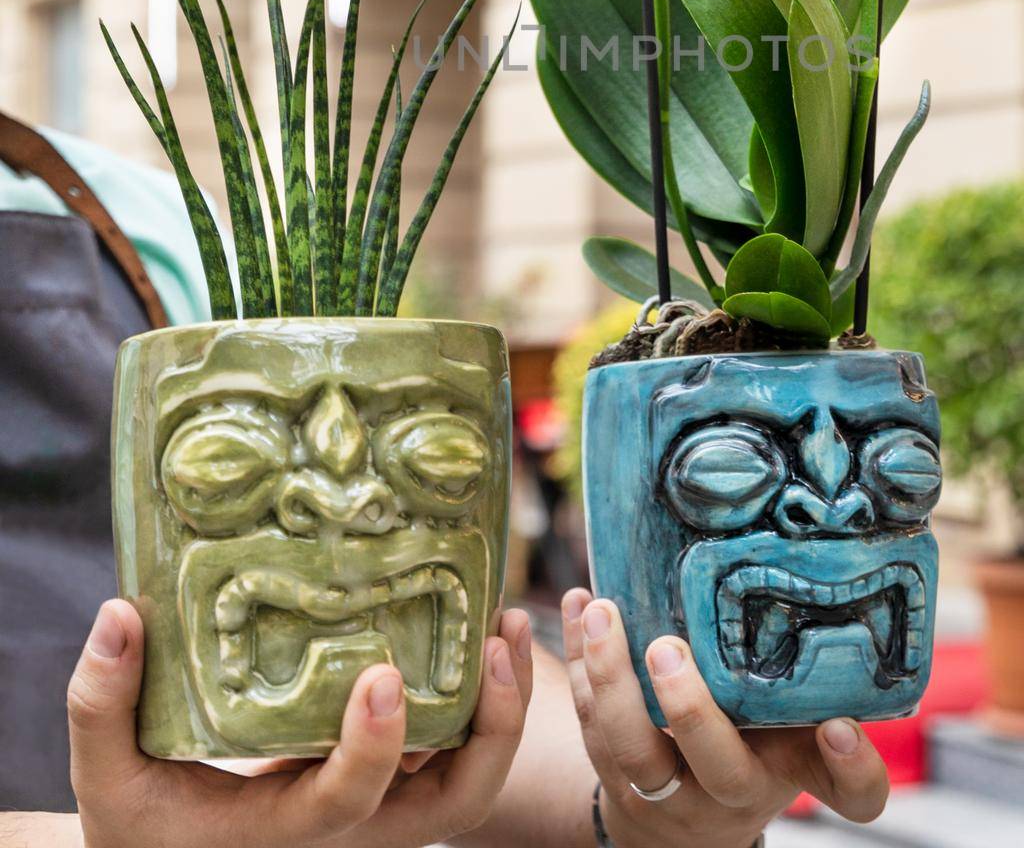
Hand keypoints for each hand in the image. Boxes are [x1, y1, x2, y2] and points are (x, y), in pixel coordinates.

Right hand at [69, 598, 532, 847]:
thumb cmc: (136, 822)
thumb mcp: (105, 774)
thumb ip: (102, 702)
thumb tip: (118, 614)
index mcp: (278, 832)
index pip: (343, 806)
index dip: (373, 750)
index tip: (382, 675)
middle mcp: (345, 830)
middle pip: (451, 807)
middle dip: (489, 730)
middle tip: (493, 642)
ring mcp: (376, 810)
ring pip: (468, 783)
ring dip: (501, 708)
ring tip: (506, 622)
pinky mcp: (386, 784)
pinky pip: (454, 755)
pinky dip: (481, 701)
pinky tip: (482, 631)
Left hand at [562, 589, 887, 846]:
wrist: (691, 819)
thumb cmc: (756, 750)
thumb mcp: (794, 730)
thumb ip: (815, 686)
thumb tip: (837, 600)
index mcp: (790, 771)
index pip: (846, 792)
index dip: (850, 768)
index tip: (840, 727)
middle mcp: (732, 792)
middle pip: (715, 764)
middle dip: (689, 708)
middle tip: (668, 646)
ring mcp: (667, 792)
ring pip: (630, 748)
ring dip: (609, 676)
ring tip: (604, 611)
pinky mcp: (614, 776)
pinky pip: (587, 721)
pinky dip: (577, 659)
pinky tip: (579, 603)